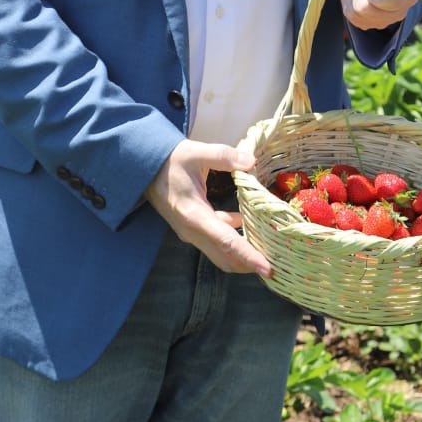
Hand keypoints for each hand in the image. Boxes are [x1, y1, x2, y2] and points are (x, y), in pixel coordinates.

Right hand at [144, 139, 271, 277]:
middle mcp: (192, 231)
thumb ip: (225, 157)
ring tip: (267, 248)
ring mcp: (190, 233)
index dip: (248, 256)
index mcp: (194, 215)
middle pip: (225, 257)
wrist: (144, 168)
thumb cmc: (170, 161)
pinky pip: (216, 242)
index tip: (267, 268)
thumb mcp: (196, 153)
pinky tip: (248, 224)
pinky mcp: (192, 229)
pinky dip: (234, 241)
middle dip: (250, 264)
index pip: (226, 241)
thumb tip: (251, 162)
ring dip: (243, 254)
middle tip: (276, 264)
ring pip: (221, 253)